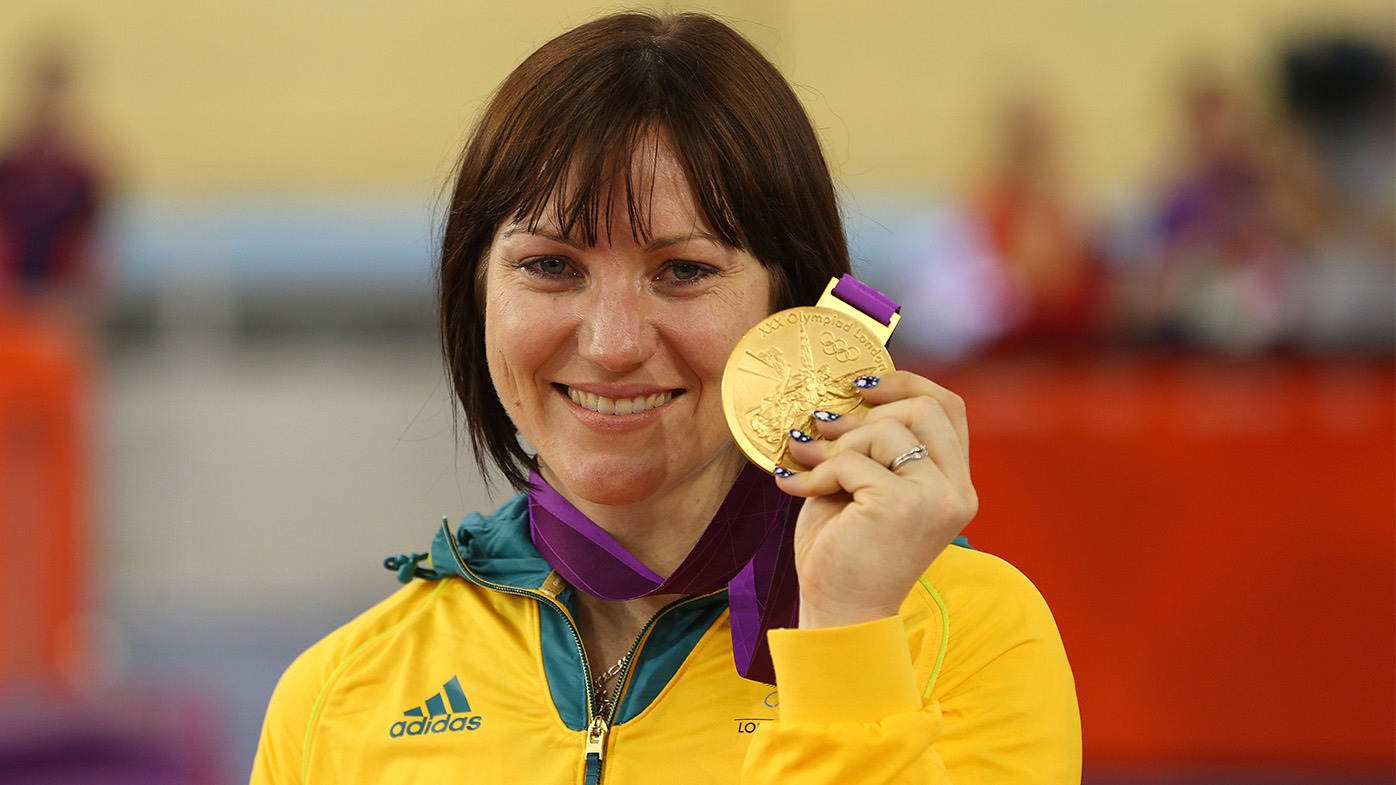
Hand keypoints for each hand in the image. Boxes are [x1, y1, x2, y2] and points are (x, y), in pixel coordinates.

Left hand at [775, 371, 977, 628]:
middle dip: (865, 412)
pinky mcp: (902, 506)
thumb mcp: (864, 488)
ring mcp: (935, 499)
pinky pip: (853, 461)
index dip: (907, 383)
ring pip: (886, 430)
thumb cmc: (846, 555)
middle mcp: (956, 492)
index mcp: (954, 486)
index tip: (861, 386)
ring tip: (806, 463)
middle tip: (822, 425)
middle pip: (925, 408)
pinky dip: (818, 471)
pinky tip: (795, 488)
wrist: (840, 614)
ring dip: (836, 443)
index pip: (949, 409)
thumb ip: (869, 447)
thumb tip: (840, 400)